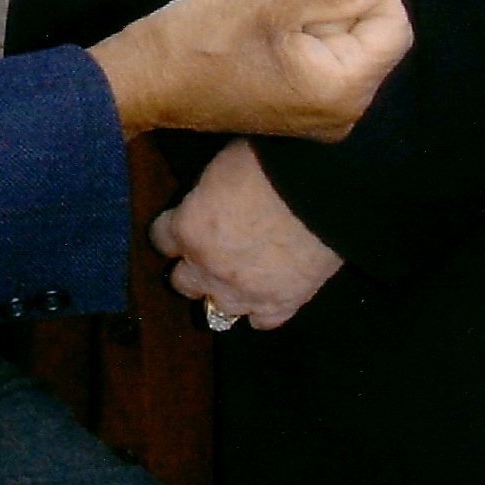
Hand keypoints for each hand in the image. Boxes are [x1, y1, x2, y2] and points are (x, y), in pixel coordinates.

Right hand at [89, 0, 410, 140]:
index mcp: (345, 87)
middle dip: (338, 10)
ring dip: (317, 23)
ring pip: (346, 50)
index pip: (395, 26)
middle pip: (372, 40)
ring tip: (270, 21)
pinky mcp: (300, 116)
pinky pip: (324, 67)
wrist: (149, 80)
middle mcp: (344, 114)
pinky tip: (265, 37)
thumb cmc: (207, 34)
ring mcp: (322, 120)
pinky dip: (304, 42)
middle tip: (284, 3)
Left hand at [150, 140, 342, 329]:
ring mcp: (244, 293)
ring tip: (237, 276)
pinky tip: (266, 294)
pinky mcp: (281, 305)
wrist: (322, 187)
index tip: (181, 222)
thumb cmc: (269, 162)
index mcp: (188, 229)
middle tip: (208, 252)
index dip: (172, 229)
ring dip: (223, 291)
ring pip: (217, 309)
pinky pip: (261, 322)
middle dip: (192, 266)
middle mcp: (208, 268)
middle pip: (183, 282)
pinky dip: (261, 310)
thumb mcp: (221, 164)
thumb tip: (207, 196)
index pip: (161, 239)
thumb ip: (206, 191)